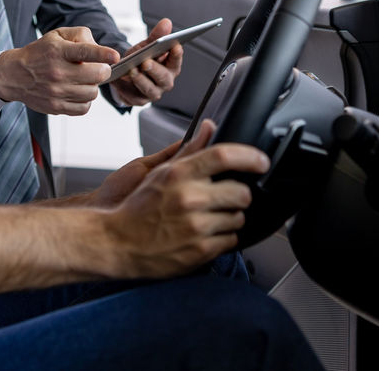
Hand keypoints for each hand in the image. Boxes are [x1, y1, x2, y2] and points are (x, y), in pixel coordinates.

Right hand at [0, 26, 118, 114]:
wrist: (14, 75)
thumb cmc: (40, 53)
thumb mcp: (57, 35)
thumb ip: (80, 35)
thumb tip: (100, 48)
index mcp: (58, 51)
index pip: (84, 52)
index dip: (102, 54)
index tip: (114, 56)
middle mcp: (57, 72)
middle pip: (97, 75)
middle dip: (102, 70)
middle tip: (96, 67)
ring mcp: (56, 92)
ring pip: (93, 92)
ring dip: (92, 85)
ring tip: (82, 80)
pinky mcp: (56, 107)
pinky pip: (84, 107)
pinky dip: (85, 100)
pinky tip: (77, 91)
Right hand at [100, 119, 268, 279]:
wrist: (117, 243)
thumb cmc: (137, 208)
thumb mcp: (159, 172)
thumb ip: (189, 150)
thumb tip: (209, 127)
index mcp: (178, 175)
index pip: (223, 156)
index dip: (249, 156)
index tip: (261, 161)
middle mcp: (189, 199)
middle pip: (241, 192)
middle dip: (239, 194)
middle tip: (226, 196)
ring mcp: (196, 227)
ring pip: (238, 218)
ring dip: (230, 217)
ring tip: (209, 217)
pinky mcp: (200, 251)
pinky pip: (231, 240)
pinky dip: (223, 237)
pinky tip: (205, 234)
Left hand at [110, 18, 183, 105]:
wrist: (125, 74)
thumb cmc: (140, 58)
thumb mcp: (147, 46)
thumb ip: (156, 36)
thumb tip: (167, 22)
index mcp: (171, 67)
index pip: (176, 61)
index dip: (176, 55)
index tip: (175, 46)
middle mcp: (165, 82)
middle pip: (164, 78)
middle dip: (155, 70)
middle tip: (146, 62)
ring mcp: (153, 92)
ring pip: (150, 89)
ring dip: (141, 80)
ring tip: (132, 71)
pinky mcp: (139, 100)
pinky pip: (133, 96)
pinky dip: (126, 87)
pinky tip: (119, 79)